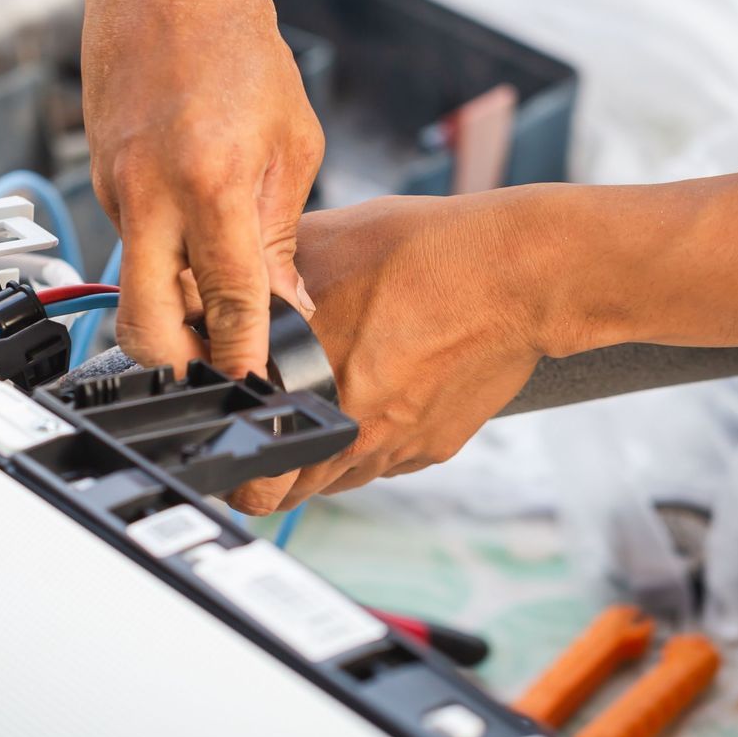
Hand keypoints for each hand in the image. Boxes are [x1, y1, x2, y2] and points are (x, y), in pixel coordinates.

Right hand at [83, 0, 323, 379]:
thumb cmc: (238, 45)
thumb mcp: (292, 141)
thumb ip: (281, 231)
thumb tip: (284, 305)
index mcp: (209, 182)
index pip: (227, 301)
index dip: (244, 356)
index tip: (259, 387)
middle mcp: (148, 193)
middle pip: (143, 326)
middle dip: (177, 368)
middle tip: (217, 376)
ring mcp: (113, 188)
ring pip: (134, 286)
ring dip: (172, 310)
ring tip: (220, 307)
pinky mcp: (98, 180)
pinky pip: (130, 244)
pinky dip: (162, 259)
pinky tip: (196, 241)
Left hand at [228, 193, 555, 514]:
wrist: (517, 275)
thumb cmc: (424, 253)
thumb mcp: (322, 245)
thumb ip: (265, 276)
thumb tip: (221, 279)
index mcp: (310, 389)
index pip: (254, 467)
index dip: (235, 461)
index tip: (232, 446)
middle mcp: (352, 432)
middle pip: (291, 491)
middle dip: (272, 473)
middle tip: (267, 440)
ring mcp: (396, 447)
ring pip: (338, 481)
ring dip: (320, 461)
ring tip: (319, 414)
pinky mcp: (434, 447)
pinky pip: (385, 462)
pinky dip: (370, 444)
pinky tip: (374, 399)